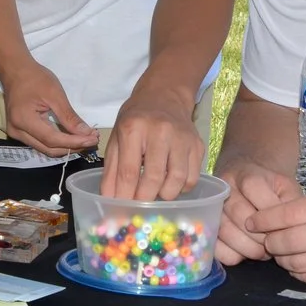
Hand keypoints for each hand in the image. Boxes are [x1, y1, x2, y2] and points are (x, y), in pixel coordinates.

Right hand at [0, 59, 99, 155]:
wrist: (16, 71)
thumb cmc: (35, 78)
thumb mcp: (55, 95)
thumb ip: (69, 117)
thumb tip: (86, 133)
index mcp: (23, 120)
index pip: (52, 139)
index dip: (74, 142)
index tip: (92, 139)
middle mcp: (17, 131)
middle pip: (49, 148)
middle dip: (73, 147)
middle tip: (92, 140)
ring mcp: (16, 133)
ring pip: (45, 149)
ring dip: (66, 147)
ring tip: (85, 139)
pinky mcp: (20, 132)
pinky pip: (41, 143)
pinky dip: (57, 142)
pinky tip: (71, 137)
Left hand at [100, 84, 203, 199]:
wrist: (164, 96)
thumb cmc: (136, 119)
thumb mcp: (116, 138)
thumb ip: (112, 170)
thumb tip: (108, 199)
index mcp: (134, 128)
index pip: (128, 171)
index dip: (124, 195)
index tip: (121, 209)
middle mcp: (160, 132)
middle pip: (154, 178)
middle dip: (144, 199)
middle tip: (139, 206)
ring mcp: (182, 138)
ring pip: (178, 180)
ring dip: (165, 195)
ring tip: (155, 195)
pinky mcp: (197, 145)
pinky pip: (192, 177)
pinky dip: (181, 188)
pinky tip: (171, 185)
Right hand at [214, 159, 300, 261]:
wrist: (250, 183)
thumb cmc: (272, 190)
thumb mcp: (287, 189)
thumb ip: (292, 204)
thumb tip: (290, 230)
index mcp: (247, 175)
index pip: (254, 189)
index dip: (270, 214)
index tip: (282, 226)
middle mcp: (225, 188)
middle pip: (239, 214)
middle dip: (261, 236)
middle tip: (273, 244)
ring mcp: (212, 207)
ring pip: (224, 231)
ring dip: (248, 248)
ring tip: (262, 251)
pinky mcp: (207, 227)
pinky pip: (215, 246)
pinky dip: (232, 255)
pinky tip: (245, 253)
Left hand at [248, 186, 305, 288]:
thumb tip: (281, 213)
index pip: (290, 213)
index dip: (265, 218)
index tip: (253, 221)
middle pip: (289, 240)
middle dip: (269, 241)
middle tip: (266, 238)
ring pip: (296, 262)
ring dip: (281, 258)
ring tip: (281, 251)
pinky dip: (297, 271)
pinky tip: (297, 264)